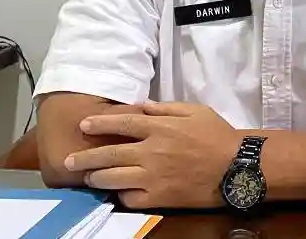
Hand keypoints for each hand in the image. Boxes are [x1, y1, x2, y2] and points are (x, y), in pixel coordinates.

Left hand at [65, 103, 239, 208]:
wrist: (237, 167)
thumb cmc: (217, 135)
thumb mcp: (194, 111)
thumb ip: (164, 108)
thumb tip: (140, 106)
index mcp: (159, 127)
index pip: (121, 124)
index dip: (99, 124)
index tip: (83, 125)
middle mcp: (151, 152)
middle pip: (109, 154)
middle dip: (85, 157)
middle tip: (69, 161)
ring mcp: (153, 177)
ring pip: (113, 178)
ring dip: (96, 177)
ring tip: (88, 178)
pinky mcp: (160, 198)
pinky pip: (130, 198)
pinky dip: (121, 195)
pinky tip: (117, 192)